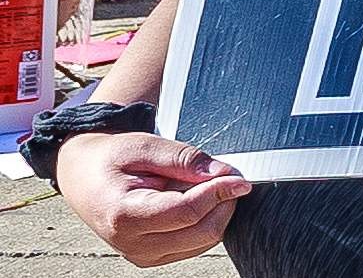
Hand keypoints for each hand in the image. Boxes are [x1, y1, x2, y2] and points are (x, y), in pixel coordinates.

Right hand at [59, 129, 246, 265]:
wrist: (83, 176)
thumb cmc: (110, 159)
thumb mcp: (144, 146)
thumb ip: (183, 159)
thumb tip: (222, 173)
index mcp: (125, 215)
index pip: (188, 212)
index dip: (219, 193)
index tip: (239, 177)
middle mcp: (132, 243)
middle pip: (202, 232)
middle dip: (223, 203)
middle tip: (227, 177)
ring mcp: (142, 254)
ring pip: (203, 241)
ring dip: (215, 213)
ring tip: (199, 186)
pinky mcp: (152, 257)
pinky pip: (195, 244)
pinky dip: (205, 221)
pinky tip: (193, 200)